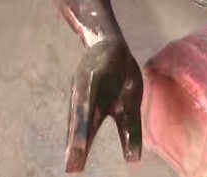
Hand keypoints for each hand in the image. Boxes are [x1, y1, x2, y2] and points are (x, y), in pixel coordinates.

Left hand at [65, 39, 142, 172]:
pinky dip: (89, 102)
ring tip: (77, 150)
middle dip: (78, 146)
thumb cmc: (119, 77)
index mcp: (92, 109)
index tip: (74, 169)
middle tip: (72, 168)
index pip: (86, 134)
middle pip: (81, 125)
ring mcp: (87, 85)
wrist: (112, 42)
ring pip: (83, 110)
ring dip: (80, 129)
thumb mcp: (128, 106)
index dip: (80, 152)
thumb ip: (129, 131)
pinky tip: (86, 116)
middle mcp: (85, 99)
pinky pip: (90, 91)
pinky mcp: (94, 73)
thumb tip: (134, 159)